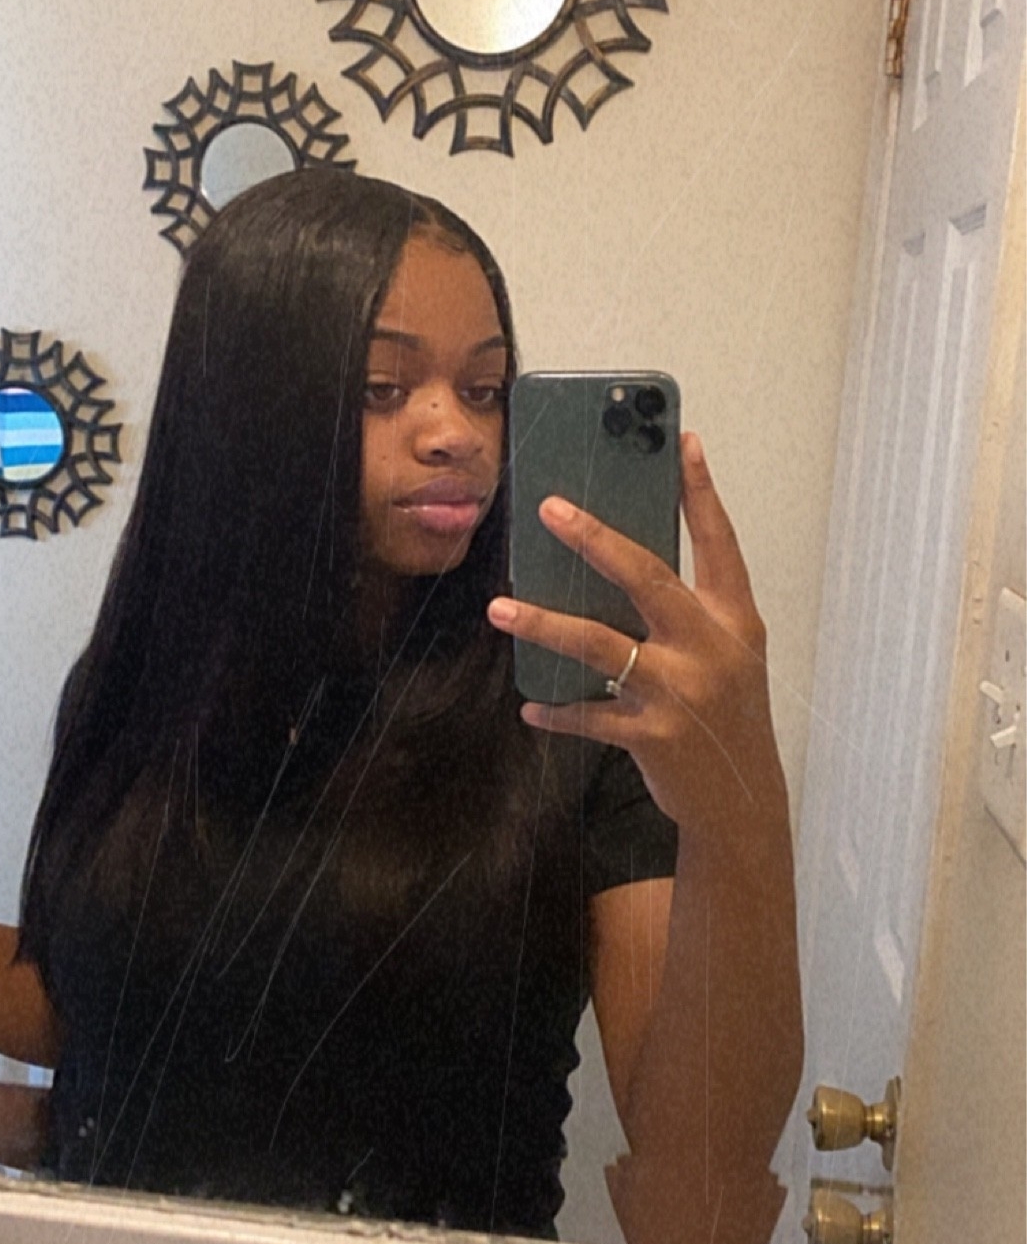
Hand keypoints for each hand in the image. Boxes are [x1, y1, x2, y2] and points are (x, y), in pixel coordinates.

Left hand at [487, 433, 784, 837]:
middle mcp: (712, 649)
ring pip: (599, 645)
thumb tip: (618, 562)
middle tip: (550, 509)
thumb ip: (688, 610)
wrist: (742, 802)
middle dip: (596, 540)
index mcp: (736, 619)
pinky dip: (557, 709)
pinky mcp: (654, 736)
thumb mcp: (727, 654)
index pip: (719, 543)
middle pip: (648, 578)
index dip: (702, 492)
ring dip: (543, 624)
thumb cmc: (727, 715)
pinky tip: (533, 704)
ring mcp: (682, 693)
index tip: (684, 441)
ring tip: (500, 607)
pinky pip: (589, 714)